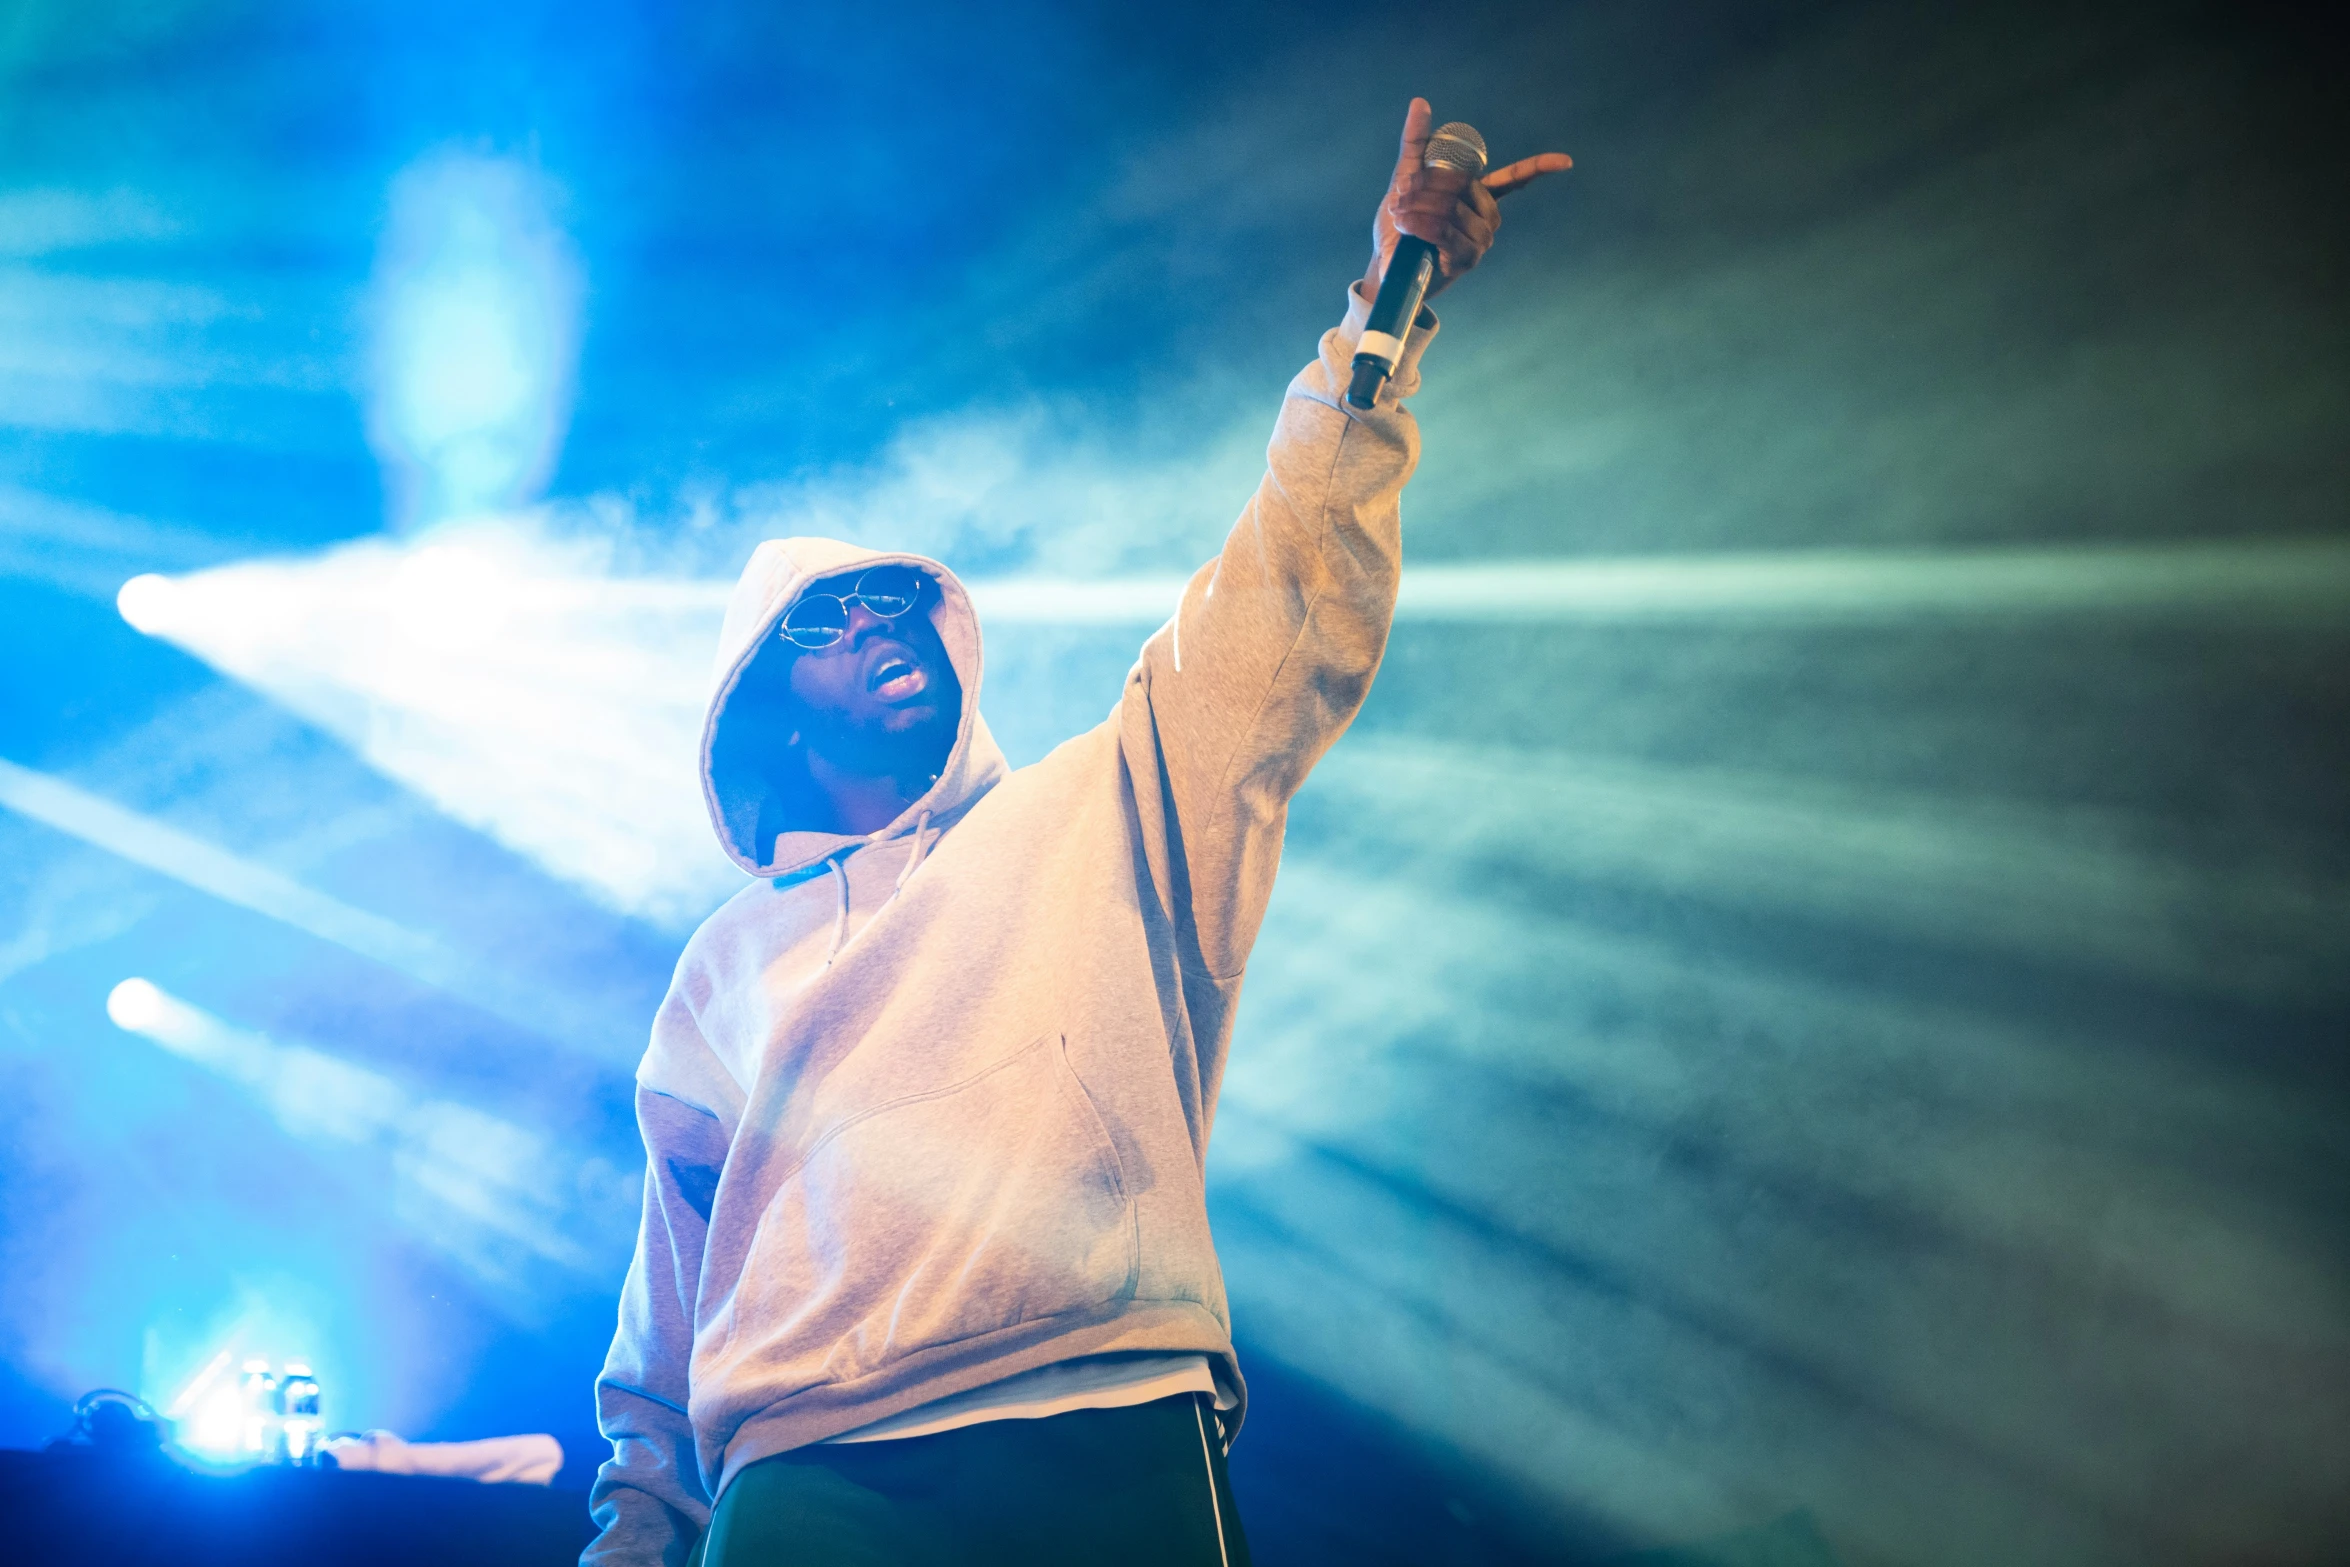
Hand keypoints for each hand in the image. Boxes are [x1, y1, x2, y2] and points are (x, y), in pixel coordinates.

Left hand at [1364, 98, 1571, 300]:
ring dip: (1420, 206)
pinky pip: (1446, 231)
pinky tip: (1406, 224)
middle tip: (1401, 193)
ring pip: (1454, 208)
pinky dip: (1421, 224)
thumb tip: (1420, 103)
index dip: (1539, 167)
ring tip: (1399, 211)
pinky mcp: (1467, 259)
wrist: (1388, 264)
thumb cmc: (1402, 224)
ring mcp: (1481, 240)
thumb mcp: (1407, 177)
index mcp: (1481, 195)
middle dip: (1429, 185)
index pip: (1516, 178)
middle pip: (1466, 186)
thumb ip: (1418, 143)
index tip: (1565, 162)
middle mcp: (1487, 217)